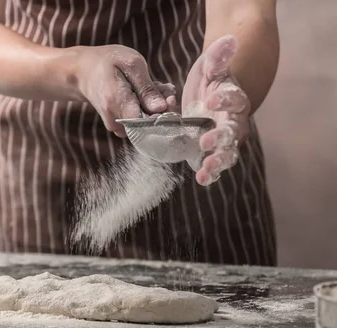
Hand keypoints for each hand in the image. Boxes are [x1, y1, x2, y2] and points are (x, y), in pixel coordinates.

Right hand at [74, 45, 176, 136]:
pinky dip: (147, 111)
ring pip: (147, 125)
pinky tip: (144, 95)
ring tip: (151, 87)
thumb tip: (162, 109)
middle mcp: (115, 120)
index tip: (167, 92)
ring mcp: (116, 127)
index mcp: (117, 102)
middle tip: (161, 85)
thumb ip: (146, 88)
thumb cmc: (109, 62)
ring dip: (155, 108)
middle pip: (150, 125)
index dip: (164, 110)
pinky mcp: (119, 128)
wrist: (84, 72)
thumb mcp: (131, 64)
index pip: (148, 121)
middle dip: (162, 106)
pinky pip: (139, 125)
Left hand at [182, 35, 250, 185]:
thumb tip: (229, 40)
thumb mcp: (209, 67)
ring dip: (217, 162)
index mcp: (235, 99)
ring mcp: (224, 140)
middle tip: (206, 141)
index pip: (234, 99)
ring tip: (206, 169)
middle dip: (220, 138)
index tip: (212, 99)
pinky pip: (214, 166)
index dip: (225, 99)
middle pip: (233, 133)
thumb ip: (218, 57)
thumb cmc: (209, 82)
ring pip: (227, 153)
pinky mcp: (211, 153)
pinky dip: (210, 174)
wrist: (204, 98)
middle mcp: (233, 122)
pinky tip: (201, 179)